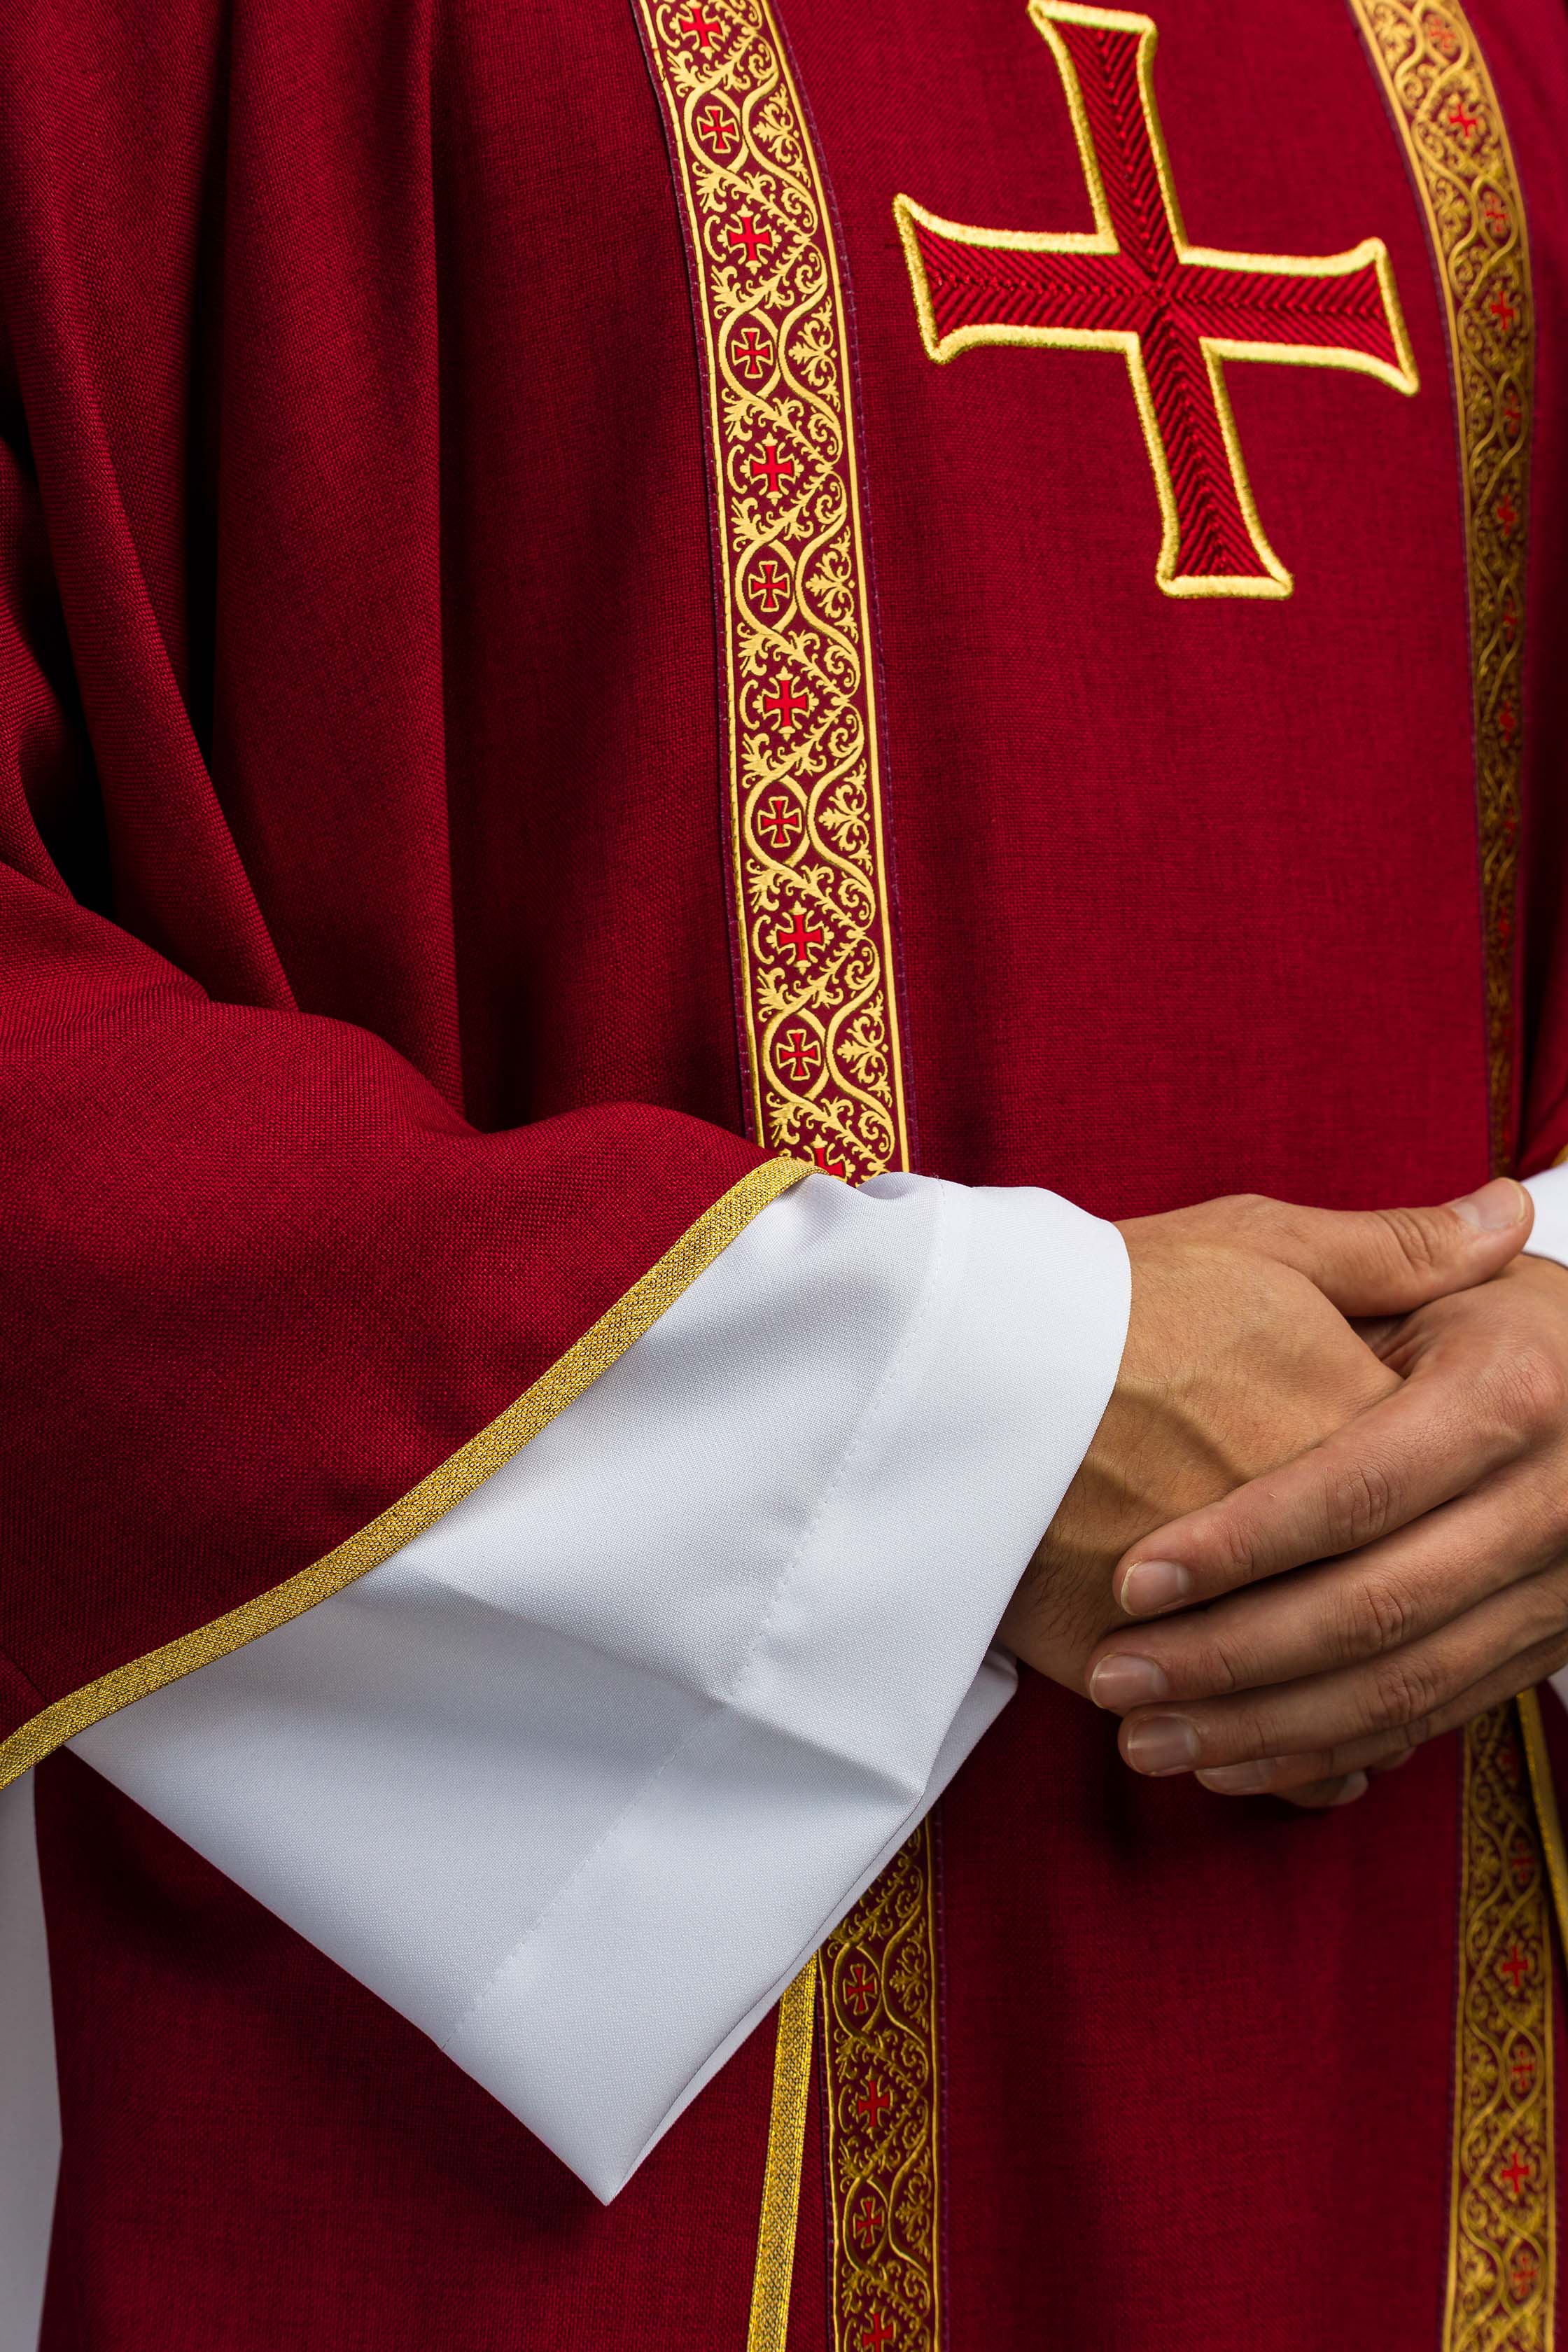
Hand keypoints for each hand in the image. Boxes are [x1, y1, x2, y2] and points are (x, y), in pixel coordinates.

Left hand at [1086, 1194, 1564, 1809]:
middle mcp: (1550, 1507)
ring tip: (1147, 1739)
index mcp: (1511, 1398)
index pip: (1359, 1489)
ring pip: (1400, 1687)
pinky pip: (1430, 1718)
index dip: (1245, 1541)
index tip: (1134, 1576)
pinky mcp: (1539, 1649)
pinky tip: (1230, 1761)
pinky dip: (1327, 1751)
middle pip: (1374, 1609)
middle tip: (1117, 1678)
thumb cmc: (1498, 1321)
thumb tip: (1484, 1202)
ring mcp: (1554, 1593)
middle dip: (1232, 1658)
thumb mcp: (1451, 1279)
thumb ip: (1407, 1253)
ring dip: (1263, 1727)